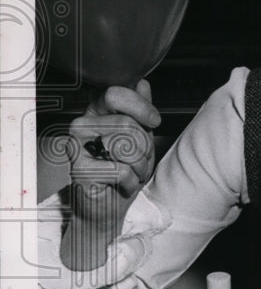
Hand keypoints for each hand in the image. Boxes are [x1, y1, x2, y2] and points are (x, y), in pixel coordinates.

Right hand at [67, 80, 159, 228]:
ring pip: (125, 146)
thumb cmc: (122, 169)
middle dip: (144, 147)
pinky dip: (131, 182)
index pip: (116, 94)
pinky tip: (122, 185)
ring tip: (132, 173)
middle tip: (139, 161)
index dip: (141, 107)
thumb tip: (141, 82)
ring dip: (140, 166)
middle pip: (128, 124)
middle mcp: (82, 124)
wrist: (107, 206)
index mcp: (96, 112)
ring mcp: (77, 146)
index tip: (154, 121)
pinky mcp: (79, 169)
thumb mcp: (138, 136)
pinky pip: (121, 170)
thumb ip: (139, 110)